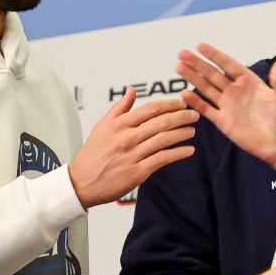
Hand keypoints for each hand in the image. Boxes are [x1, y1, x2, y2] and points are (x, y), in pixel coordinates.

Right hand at [69, 89, 197, 207]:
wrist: (81, 183)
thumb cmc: (92, 154)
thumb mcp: (102, 126)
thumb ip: (119, 108)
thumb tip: (132, 91)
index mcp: (119, 124)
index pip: (151, 108)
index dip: (170, 104)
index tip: (182, 103)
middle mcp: (127, 137)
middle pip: (162, 122)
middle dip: (182, 117)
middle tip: (193, 115)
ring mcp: (132, 154)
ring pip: (165, 139)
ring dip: (182, 133)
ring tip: (192, 131)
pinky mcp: (137, 172)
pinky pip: (163, 159)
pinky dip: (179, 153)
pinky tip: (189, 150)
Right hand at [177, 43, 275, 172]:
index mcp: (249, 82)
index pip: (228, 64)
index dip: (215, 55)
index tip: (200, 46)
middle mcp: (236, 91)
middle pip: (213, 74)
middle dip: (198, 64)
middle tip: (182, 54)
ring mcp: (228, 106)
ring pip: (206, 88)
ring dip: (193, 78)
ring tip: (179, 67)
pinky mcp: (223, 122)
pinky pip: (206, 109)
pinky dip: (195, 102)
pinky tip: (184, 93)